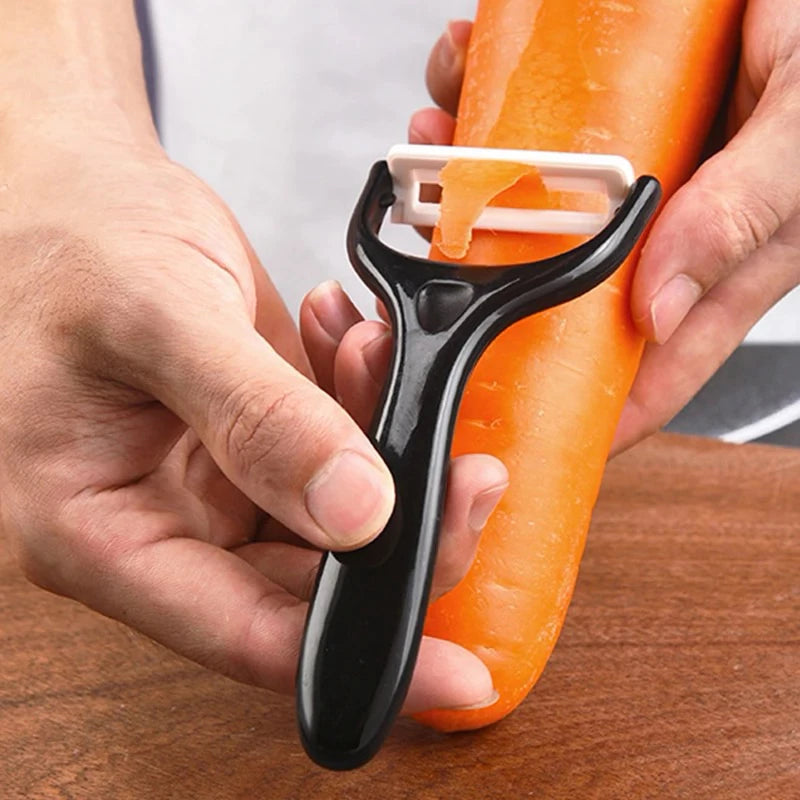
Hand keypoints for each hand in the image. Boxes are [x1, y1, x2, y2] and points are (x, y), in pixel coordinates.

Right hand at [0, 106, 505, 711]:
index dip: (358, 652)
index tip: (457, 674)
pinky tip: (349, 341)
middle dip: (402, 528)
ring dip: (382, 444)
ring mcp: (212, 485)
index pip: (245, 633)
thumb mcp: (155, 318)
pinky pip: (336, 452)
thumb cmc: (69, 243)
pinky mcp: (251, 442)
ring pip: (337, 514)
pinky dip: (361, 402)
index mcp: (101, 532)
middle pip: (310, 579)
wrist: (71, 189)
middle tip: (462, 470)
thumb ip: (256, 418)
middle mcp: (161, 525)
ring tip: (371, 352)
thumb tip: (356, 513)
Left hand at [411, 4, 799, 452]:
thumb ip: (740, 217)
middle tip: (438, 241)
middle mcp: (665, 224)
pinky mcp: (608, 119)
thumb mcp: (798, 130)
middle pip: (562, 284)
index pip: (648, 365)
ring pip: (534, 202)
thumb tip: (661, 310)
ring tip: (440, 133)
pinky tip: (467, 74)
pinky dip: (488, 99)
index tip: (514, 428)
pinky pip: (534, 124)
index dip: (586, 410)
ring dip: (473, 174)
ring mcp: (632, 172)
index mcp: (718, 258)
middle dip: (491, 271)